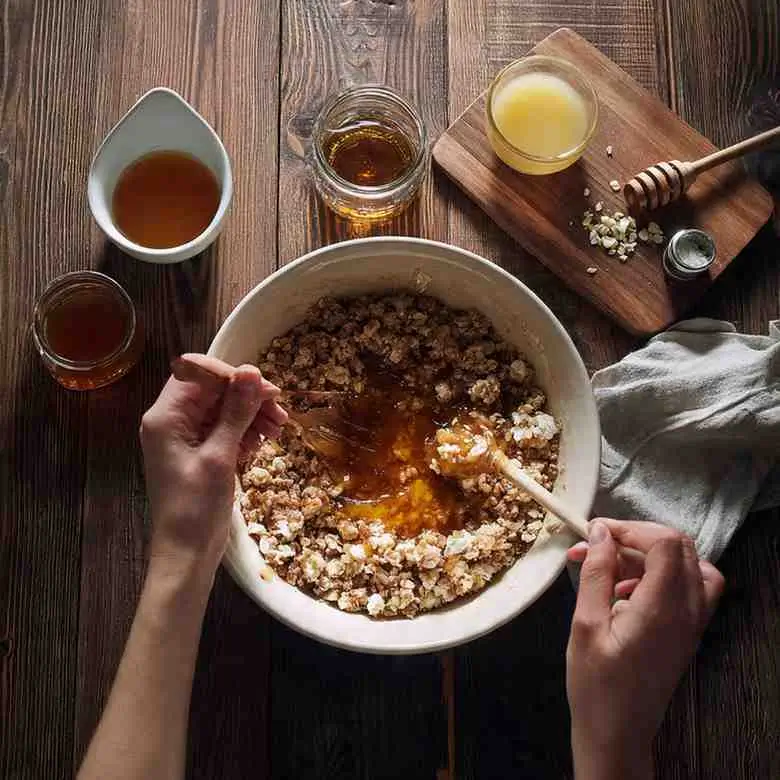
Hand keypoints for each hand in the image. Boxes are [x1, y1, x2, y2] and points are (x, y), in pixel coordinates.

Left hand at [139, 356, 286, 573]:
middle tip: (280, 413)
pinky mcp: (200, 453)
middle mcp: (172, 421)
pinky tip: (263, 442)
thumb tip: (252, 371)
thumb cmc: (195, 506)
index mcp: (166, 416)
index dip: (233, 377)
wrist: (186, 554)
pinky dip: (245, 432)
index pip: (198, 374)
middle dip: (248, 398)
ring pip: (223, 410)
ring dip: (252, 415)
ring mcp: (186, 437)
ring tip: (278, 429)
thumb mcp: (219, 456)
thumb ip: (236, 411)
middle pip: (213, 391)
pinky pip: (224, 429)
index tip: (266, 390)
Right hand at [566, 519, 724, 779]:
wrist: (617, 734)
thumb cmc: (595, 685)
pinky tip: (626, 591)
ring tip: (609, 569)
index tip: (595, 534)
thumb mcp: (585, 625)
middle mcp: (687, 612)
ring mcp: (692, 623)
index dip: (630, 528)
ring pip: (689, 565)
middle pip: (680, 548)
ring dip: (649, 555)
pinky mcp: (687, 632)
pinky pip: (689, 588)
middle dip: (636, 537)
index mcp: (662, 609)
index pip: (665, 543)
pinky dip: (661, 576)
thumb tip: (600, 533)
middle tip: (596, 547)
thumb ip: (596, 574)